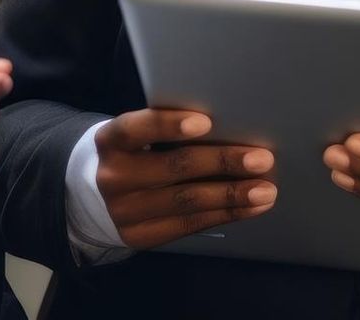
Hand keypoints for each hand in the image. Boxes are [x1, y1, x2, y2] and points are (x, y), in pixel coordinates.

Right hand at [94, 109, 277, 248]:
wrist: (93, 197)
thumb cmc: (133, 152)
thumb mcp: (137, 135)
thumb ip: (168, 130)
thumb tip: (230, 127)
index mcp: (111, 140)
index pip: (137, 129)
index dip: (170, 125)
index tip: (206, 122)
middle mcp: (113, 176)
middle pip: (174, 167)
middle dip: (222, 162)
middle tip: (262, 159)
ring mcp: (124, 211)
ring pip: (186, 202)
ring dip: (232, 195)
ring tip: (266, 190)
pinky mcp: (140, 236)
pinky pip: (188, 225)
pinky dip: (224, 214)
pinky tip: (249, 207)